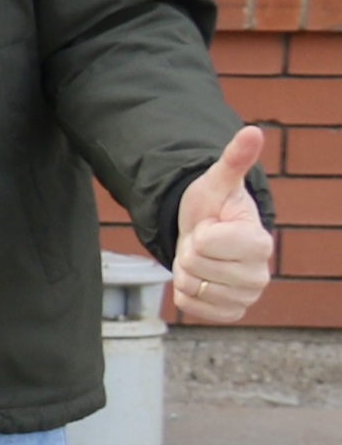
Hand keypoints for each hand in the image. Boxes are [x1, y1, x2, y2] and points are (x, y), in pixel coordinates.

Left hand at [170, 127, 277, 323]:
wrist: (206, 236)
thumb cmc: (212, 208)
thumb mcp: (217, 181)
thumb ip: (234, 160)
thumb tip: (252, 131)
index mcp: (260, 242)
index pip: (209, 243)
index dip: (200, 232)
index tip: (211, 226)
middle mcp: (260, 275)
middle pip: (195, 265)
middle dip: (190, 251)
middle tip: (203, 243)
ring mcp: (247, 297)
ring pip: (191, 287)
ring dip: (186, 272)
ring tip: (202, 259)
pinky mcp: (230, 313)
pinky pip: (190, 307)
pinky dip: (185, 293)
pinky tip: (200, 278)